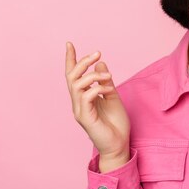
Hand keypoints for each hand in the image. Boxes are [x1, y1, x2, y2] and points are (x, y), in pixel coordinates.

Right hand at [65, 41, 130, 164]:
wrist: (119, 145)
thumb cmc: (116, 124)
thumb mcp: (113, 97)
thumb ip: (105, 82)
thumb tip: (100, 63)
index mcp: (83, 98)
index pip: (72, 76)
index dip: (70, 60)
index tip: (69, 44)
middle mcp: (78, 103)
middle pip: (71, 77)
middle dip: (82, 62)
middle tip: (97, 53)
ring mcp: (80, 111)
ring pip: (76, 85)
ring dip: (93, 76)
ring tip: (109, 76)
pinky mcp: (85, 118)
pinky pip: (86, 97)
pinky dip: (97, 88)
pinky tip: (108, 89)